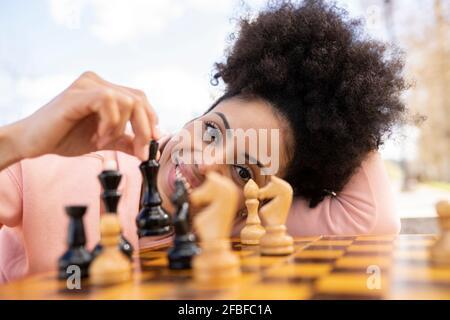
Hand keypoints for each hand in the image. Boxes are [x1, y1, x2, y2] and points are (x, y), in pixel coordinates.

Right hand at [12, 71, 159, 160]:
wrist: (33, 142)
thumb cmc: (65, 138)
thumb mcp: (105, 140)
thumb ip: (127, 140)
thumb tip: (151, 148)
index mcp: (105, 89)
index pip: (140, 99)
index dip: (151, 121)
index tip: (153, 144)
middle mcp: (97, 81)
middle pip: (139, 99)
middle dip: (145, 129)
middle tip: (141, 151)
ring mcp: (87, 85)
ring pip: (127, 101)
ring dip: (122, 128)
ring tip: (105, 141)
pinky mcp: (77, 94)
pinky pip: (108, 101)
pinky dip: (110, 123)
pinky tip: (98, 136)